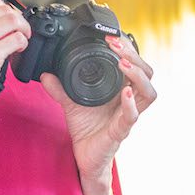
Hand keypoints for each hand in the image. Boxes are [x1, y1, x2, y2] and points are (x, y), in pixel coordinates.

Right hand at [0, 0, 30, 115]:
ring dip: (23, 30)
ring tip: (20, 39)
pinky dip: (23, 43)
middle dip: (17, 20)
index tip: (6, 24)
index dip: (4, 11)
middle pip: (4, 9)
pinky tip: (18, 50)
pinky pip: (16, 39)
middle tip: (18, 32)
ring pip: (13, 21)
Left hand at [40, 35, 156, 182]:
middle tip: (116, 45)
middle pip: (148, 73)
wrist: (84, 157)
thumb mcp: (70, 103)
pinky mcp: (121, 131)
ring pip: (149, 93)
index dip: (129, 49)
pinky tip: (125, 93)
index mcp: (122, 89)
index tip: (112, 37)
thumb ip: (59, 88)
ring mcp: (128, 115)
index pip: (136, 64)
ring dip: (138, 76)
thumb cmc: (87, 128)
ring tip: (123, 64)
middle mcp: (130, 100)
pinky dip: (130, 104)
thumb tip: (45, 74)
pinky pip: (132, 117)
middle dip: (134, 56)